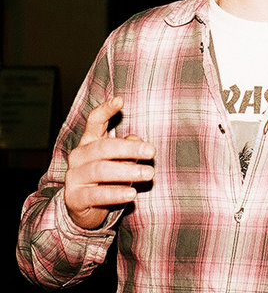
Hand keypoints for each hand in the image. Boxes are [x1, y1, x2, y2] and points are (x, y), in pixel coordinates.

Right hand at [64, 96, 154, 229]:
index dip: (106, 109)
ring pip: (101, 170)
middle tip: (152, 151)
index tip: (120, 99)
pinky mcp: (74, 198)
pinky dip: (116, 193)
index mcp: (88, 141)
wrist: (83, 210)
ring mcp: (74, 177)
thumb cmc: (106, 178)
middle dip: (130, 149)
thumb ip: (127, 148)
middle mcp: (78, 156)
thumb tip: (136, 140)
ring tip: (149, 174)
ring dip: (127, 171)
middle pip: (104, 147)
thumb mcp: (119, 160)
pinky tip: (132, 194)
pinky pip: (97, 194)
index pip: (94, 121)